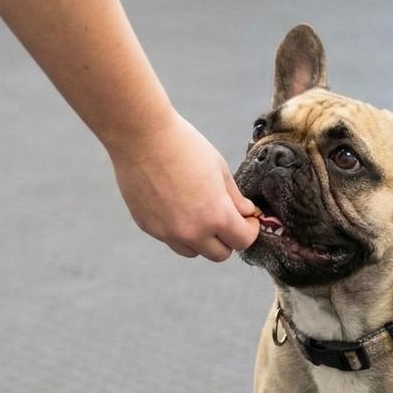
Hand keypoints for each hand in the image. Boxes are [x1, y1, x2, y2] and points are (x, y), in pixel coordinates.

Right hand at [109, 112, 259, 260]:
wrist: (142, 138)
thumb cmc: (184, 147)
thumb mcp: (219, 169)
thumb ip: (234, 197)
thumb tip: (245, 212)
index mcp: (216, 216)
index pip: (243, 241)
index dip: (250, 230)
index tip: (248, 219)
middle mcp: (192, 232)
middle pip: (219, 255)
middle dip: (228, 239)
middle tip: (226, 219)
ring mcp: (167, 233)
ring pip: (193, 251)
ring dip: (202, 240)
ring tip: (199, 214)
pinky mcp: (148, 227)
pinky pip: (170, 239)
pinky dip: (178, 230)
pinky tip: (175, 205)